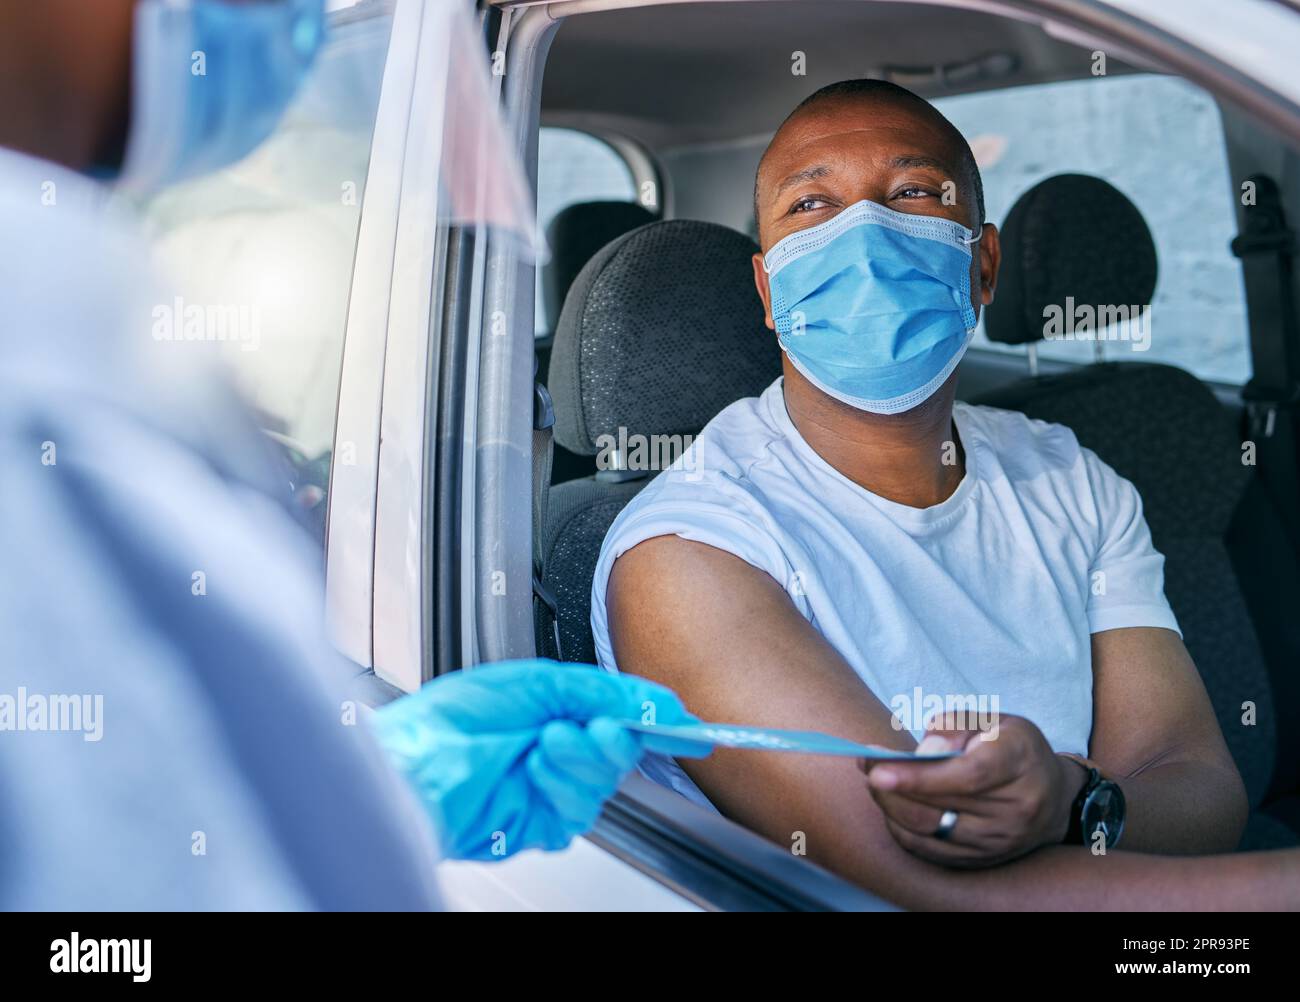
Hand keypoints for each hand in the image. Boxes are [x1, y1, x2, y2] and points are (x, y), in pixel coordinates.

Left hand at [370, 659, 704, 860]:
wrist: (419, 765)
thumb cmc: (455, 718)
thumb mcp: (538, 683)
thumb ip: (602, 691)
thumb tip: (652, 703)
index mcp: (556, 707)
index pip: (621, 713)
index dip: (656, 718)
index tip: (686, 723)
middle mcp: (557, 746)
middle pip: (621, 749)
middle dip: (612, 736)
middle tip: (596, 727)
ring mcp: (550, 786)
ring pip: (604, 780)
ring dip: (579, 757)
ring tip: (544, 742)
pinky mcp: (542, 822)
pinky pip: (580, 809)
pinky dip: (560, 786)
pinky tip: (532, 771)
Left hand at [862, 714, 1084, 867]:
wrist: (1052, 796)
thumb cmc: (1011, 748)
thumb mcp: (990, 720)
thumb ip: (952, 725)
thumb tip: (919, 751)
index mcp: (1019, 761)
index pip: (967, 776)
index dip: (919, 776)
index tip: (878, 770)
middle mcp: (1016, 808)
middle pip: (941, 807)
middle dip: (893, 787)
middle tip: (866, 763)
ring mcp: (1000, 841)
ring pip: (931, 832)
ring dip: (892, 807)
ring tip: (876, 780)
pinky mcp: (984, 860)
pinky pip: (932, 851)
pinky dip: (903, 829)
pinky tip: (893, 805)